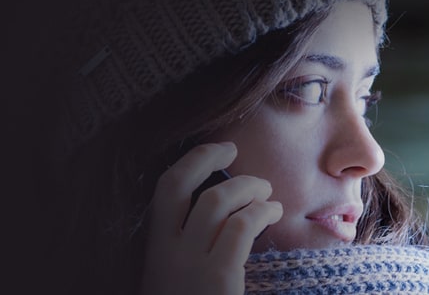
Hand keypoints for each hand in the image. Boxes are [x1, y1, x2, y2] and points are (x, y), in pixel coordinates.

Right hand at [141, 142, 281, 294]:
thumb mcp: (176, 280)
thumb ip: (186, 251)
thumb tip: (218, 218)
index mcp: (155, 253)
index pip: (162, 192)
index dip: (190, 162)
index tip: (215, 151)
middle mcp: (164, 254)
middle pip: (175, 184)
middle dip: (205, 156)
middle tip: (232, 149)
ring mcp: (189, 264)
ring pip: (216, 200)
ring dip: (247, 186)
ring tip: (267, 193)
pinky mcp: (218, 276)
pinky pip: (241, 225)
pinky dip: (261, 211)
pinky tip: (274, 213)